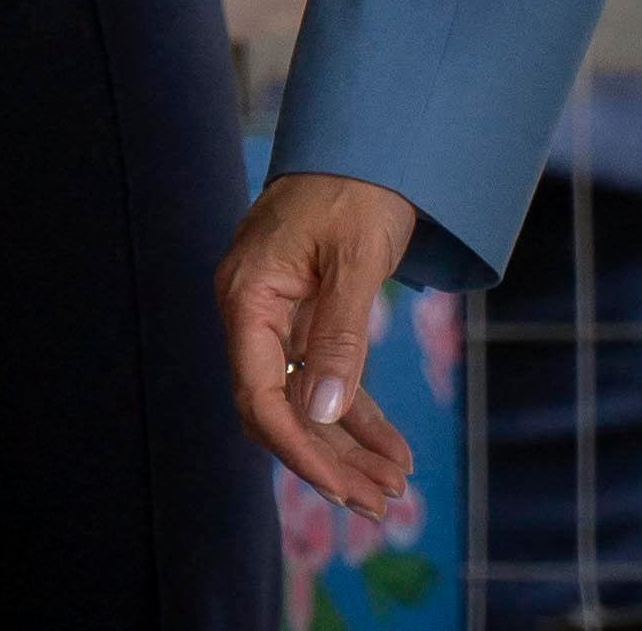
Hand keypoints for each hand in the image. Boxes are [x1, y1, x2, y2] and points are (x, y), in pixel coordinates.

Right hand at [219, 171, 421, 514]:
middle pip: (280, 409)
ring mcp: (275, 317)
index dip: (299, 448)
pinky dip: (356, 415)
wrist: (369, 138)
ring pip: (305, 402)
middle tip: (381, 504)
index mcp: (248, 295)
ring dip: (347, 447)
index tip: (343, 487)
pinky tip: (389, 450)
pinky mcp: (303, 317)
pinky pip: (324, 378)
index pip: (259, 395)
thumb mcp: (356, 259)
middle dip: (330, 461)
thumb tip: (323, 415)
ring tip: (393, 488)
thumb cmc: (359, 186)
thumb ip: (339, 336)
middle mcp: (252, 312)